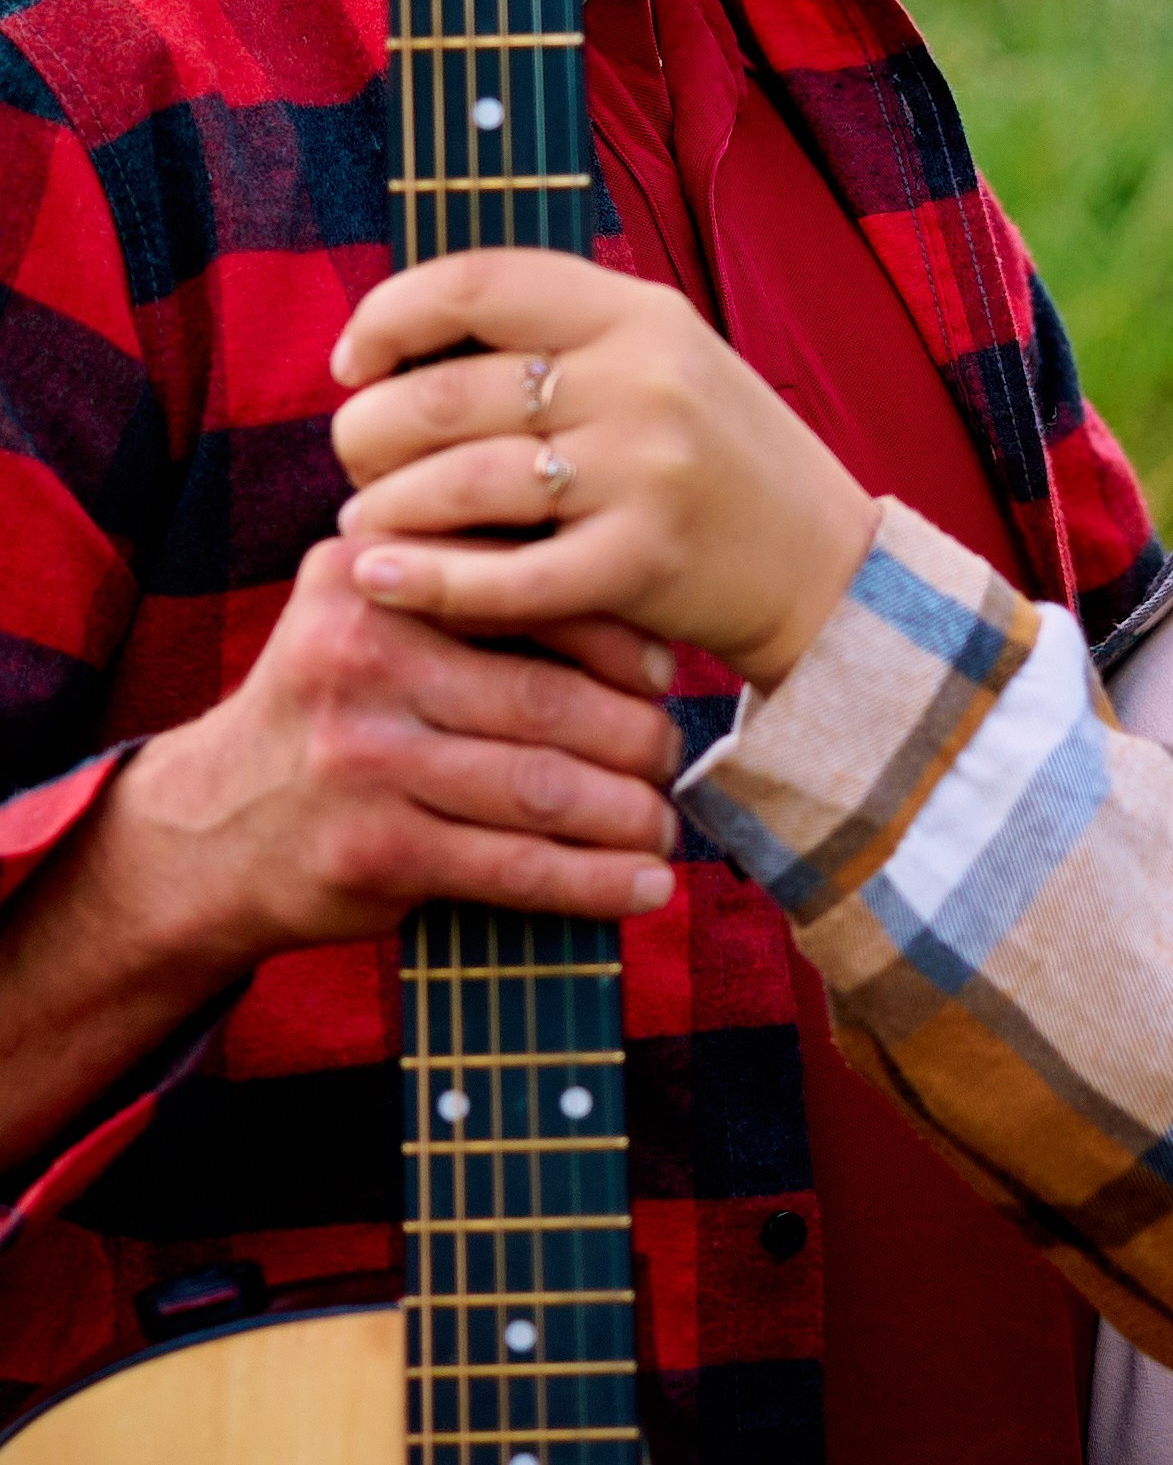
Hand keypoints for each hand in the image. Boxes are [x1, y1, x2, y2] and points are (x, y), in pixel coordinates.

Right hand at [105, 538, 684, 979]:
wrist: (209, 829)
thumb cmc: (332, 716)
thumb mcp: (369, 623)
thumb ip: (470, 602)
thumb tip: (649, 640)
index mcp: (371, 579)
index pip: (528, 593)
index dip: (619, 638)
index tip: (664, 673)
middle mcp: (360, 656)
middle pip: (548, 700)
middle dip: (637, 738)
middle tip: (671, 758)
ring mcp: (363, 757)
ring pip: (544, 787)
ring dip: (630, 815)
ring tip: (665, 826)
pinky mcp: (373, 850)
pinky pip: (516, 867)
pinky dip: (596, 882)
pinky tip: (645, 886)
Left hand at [329, 255, 872, 693]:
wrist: (831, 568)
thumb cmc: (722, 464)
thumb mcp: (666, 363)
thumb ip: (562, 339)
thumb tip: (405, 341)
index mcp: (640, 313)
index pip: (480, 282)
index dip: (390, 315)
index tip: (354, 362)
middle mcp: (643, 380)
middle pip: (447, 394)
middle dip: (370, 431)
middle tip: (357, 459)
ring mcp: (647, 471)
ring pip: (462, 483)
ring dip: (385, 507)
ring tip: (365, 521)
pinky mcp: (646, 562)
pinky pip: (506, 577)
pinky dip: (428, 581)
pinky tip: (380, 578)